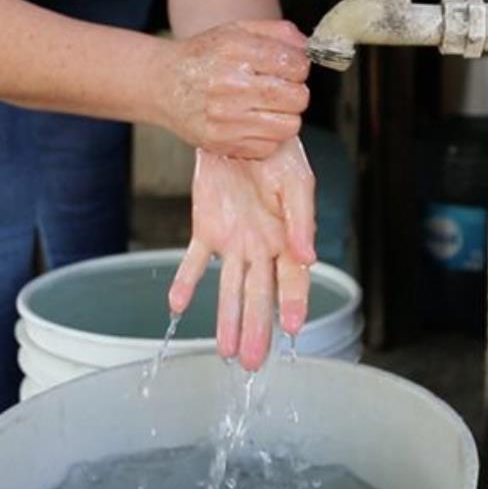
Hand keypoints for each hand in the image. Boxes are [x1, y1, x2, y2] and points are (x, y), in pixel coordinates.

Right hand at [159, 21, 309, 158]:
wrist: (161, 84)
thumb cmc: (203, 57)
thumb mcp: (236, 31)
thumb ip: (277, 32)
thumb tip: (307, 47)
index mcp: (234, 50)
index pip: (295, 65)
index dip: (299, 67)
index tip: (289, 69)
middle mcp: (229, 84)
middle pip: (298, 98)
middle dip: (295, 92)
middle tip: (279, 89)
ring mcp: (225, 117)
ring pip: (289, 126)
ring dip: (284, 116)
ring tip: (266, 106)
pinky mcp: (222, 143)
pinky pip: (270, 146)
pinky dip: (267, 135)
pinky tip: (251, 121)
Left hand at [168, 139, 316, 369]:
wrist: (241, 126)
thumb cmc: (279, 153)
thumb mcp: (296, 182)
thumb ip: (302, 220)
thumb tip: (309, 256)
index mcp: (290, 238)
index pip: (294, 280)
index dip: (294, 305)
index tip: (293, 331)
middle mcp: (263, 247)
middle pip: (259, 296)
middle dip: (256, 329)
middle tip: (251, 362)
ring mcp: (234, 242)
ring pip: (230, 288)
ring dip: (226, 318)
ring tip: (225, 351)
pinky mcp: (207, 229)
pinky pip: (195, 261)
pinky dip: (186, 282)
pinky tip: (178, 306)